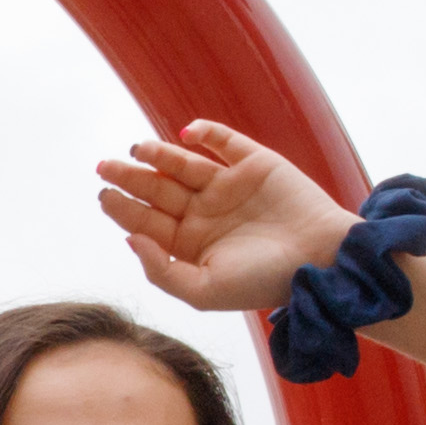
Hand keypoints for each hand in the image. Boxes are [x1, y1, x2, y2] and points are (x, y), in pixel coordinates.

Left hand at [97, 118, 358, 316]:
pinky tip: (184, 135)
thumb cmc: (264, 282)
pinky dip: (204, 132)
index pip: (147, 221)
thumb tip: (129, 238)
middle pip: (158, 190)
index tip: (104, 195)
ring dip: (158, 154)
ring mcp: (229, 186)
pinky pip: (223, 142)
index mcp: (191, 244)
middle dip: (130, 177)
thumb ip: (161, 270)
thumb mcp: (204, 291)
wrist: (321, 259)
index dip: (123, 207)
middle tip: (104, 167)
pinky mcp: (254, 163)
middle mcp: (206, 213)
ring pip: (183, 164)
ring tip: (136, 150)